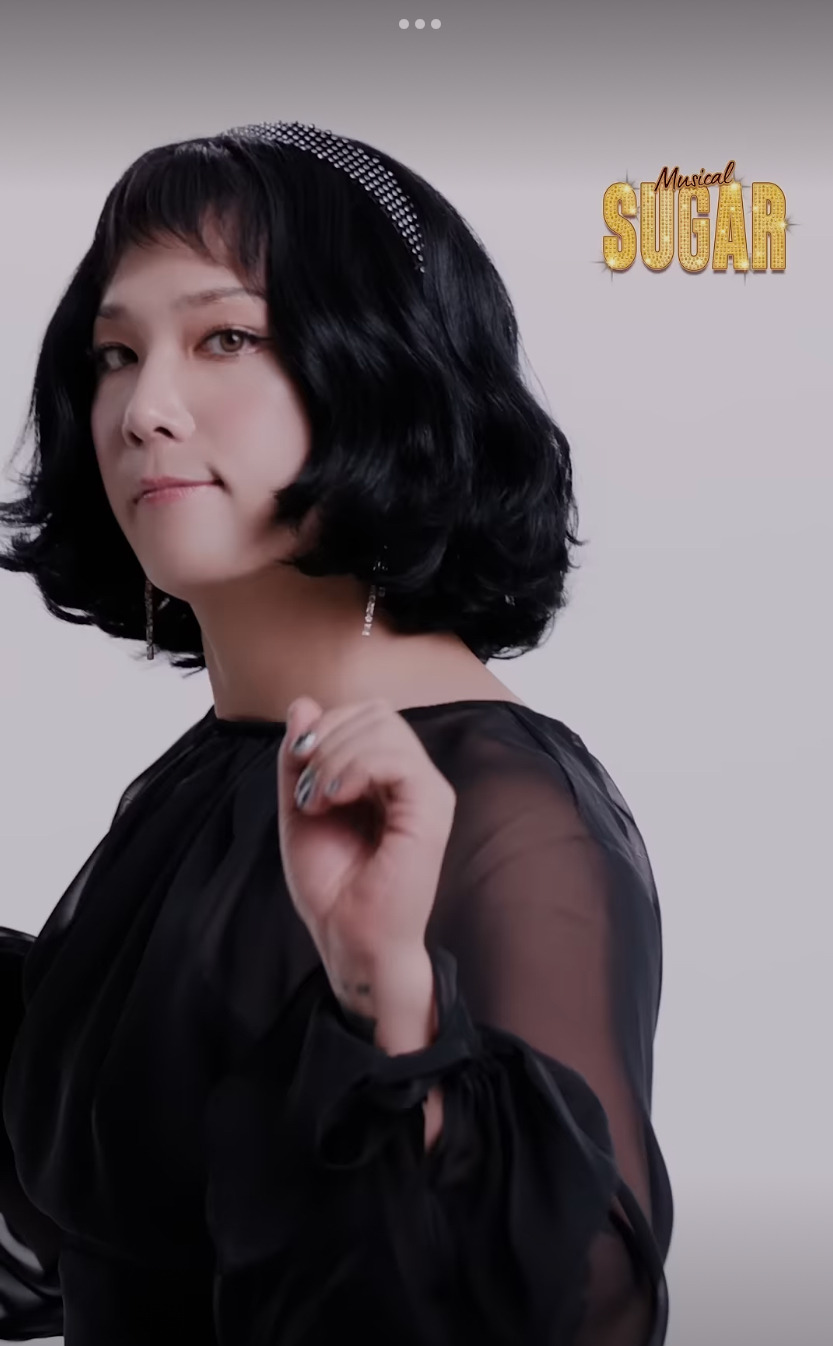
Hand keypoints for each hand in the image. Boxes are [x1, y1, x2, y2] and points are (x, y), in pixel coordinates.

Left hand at [276, 696, 456, 1011]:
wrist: (348, 937)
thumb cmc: (332, 885)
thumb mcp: (299, 806)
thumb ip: (299, 757)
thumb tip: (303, 703)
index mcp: (388, 776)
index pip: (365, 713)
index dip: (326, 725)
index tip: (298, 768)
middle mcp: (414, 778)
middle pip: (376, 711)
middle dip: (327, 739)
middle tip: (308, 791)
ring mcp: (428, 791)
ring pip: (385, 726)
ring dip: (335, 757)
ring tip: (318, 802)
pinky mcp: (433, 809)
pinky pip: (397, 758)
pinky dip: (354, 768)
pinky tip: (336, 799)